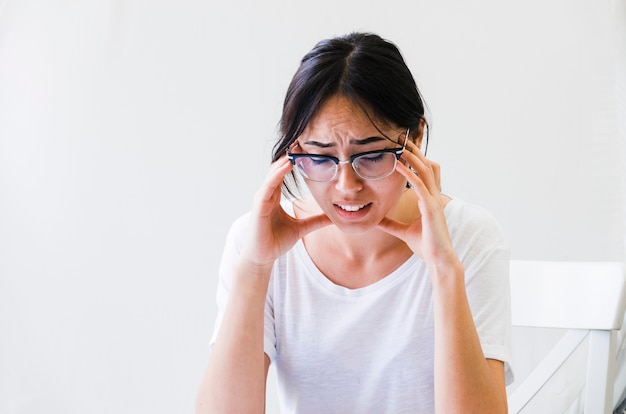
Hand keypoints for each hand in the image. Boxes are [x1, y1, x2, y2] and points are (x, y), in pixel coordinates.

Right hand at [242, 155, 331, 267]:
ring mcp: (262, 199)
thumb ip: (316, 220)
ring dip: (283, 161)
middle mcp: (267, 194)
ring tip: (295, 148)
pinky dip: (276, 175)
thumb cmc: (276, 241)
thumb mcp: (302, 228)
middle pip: (277, 169)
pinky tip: (286, 165)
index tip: (306, 148)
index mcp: (275, 196)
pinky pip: (268, 187)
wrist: (263, 257)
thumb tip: (334, 216)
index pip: (284, 173)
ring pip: (272, 174)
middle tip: (301, 140)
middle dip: (289, 155)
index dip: (294, 160)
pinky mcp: (259, 206)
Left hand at [377, 140, 456, 266]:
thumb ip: (391, 224)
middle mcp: (434, 196)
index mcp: (430, 200)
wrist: (438, 260)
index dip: (416, 158)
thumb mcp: (403, 232)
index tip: (403, 147)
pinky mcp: (431, 208)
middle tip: (401, 137)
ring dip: (412, 156)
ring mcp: (434, 201)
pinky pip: (419, 185)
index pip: (425, 173)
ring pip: (425, 171)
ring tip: (400, 144)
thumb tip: (376, 220)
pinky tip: (397, 164)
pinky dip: (409, 173)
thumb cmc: (425, 246)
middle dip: (415, 151)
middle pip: (427, 166)